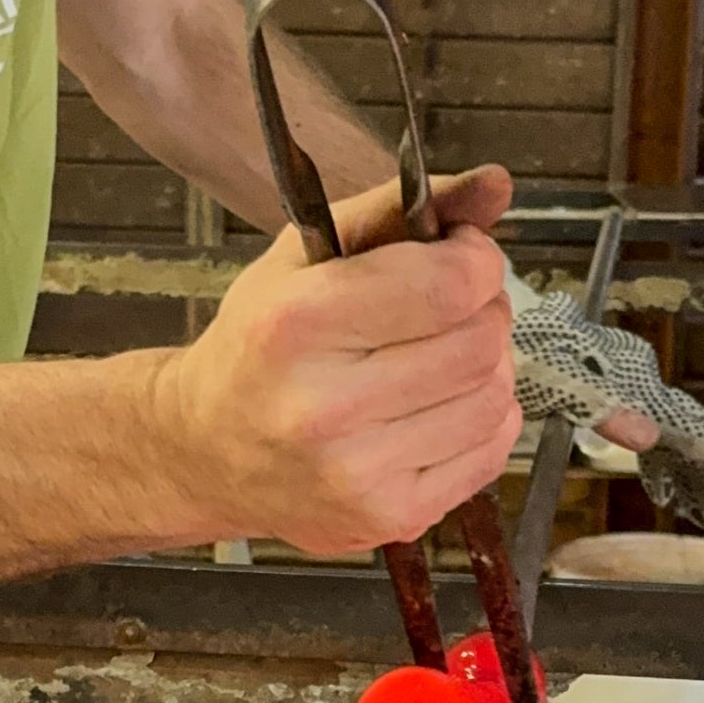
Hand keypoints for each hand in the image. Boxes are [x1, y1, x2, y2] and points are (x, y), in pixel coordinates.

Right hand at [155, 166, 521, 555]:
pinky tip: (435, 405)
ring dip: (485, 366)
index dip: (475, 260)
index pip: (446, 286)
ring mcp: (358, 473)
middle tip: (451, 303)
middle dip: (483, 309)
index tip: (460, 254)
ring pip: (494, 397)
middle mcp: (322, 406)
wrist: (207, 450)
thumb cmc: (259, 342)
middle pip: (478, 342)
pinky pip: (491, 451)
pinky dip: (481, 417)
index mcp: (295, 323)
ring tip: (436, 356)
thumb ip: (402, 209)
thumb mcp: (306, 253)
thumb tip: (497, 184)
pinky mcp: (390, 518)